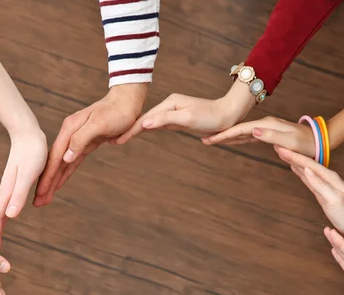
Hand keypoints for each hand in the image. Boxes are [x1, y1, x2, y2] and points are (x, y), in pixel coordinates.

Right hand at [0, 129, 47, 250]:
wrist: (28, 133)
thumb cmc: (31, 153)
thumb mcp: (28, 176)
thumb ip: (19, 196)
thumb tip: (10, 217)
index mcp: (8, 192)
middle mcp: (7, 190)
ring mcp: (12, 185)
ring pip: (5, 207)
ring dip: (2, 222)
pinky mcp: (18, 180)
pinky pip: (13, 199)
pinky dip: (11, 210)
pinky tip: (13, 212)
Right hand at [34, 84, 147, 206]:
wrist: (126, 103)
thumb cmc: (115, 113)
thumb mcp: (99, 124)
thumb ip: (80, 139)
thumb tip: (65, 158)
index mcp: (69, 129)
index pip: (55, 157)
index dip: (48, 175)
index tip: (39, 192)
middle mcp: (70, 135)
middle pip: (55, 163)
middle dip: (46, 183)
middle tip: (38, 203)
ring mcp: (77, 140)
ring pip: (63, 165)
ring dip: (54, 181)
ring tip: (44, 198)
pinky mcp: (86, 144)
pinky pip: (73, 163)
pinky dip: (65, 174)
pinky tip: (59, 184)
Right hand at [115, 80, 255, 144]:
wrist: (229, 115)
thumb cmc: (210, 117)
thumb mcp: (187, 118)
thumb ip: (165, 120)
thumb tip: (144, 123)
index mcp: (169, 103)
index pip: (145, 119)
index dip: (130, 130)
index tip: (117, 140)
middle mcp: (170, 106)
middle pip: (146, 120)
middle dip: (129, 130)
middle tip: (114, 141)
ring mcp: (174, 112)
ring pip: (151, 122)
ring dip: (137, 130)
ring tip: (123, 138)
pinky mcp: (180, 119)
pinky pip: (160, 125)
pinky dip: (149, 129)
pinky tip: (142, 132)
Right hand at [202, 116, 314, 155]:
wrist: (319, 141)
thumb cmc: (306, 143)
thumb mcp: (290, 141)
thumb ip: (272, 136)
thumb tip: (253, 131)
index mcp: (267, 126)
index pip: (241, 130)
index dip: (225, 134)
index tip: (211, 138)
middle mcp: (265, 125)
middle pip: (238, 129)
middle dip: (221, 134)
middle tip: (204, 139)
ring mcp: (266, 129)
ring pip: (242, 133)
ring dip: (228, 137)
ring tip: (213, 139)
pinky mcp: (269, 135)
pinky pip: (249, 137)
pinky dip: (239, 139)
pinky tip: (232, 141)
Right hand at [278, 149, 343, 238]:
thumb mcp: (334, 200)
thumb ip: (320, 184)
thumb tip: (307, 170)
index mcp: (329, 178)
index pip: (308, 164)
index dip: (294, 156)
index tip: (280, 148)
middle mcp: (327, 178)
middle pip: (306, 164)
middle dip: (292, 155)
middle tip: (278, 147)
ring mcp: (324, 185)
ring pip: (306, 169)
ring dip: (295, 161)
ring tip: (284, 154)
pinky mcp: (321, 192)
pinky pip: (308, 178)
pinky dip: (300, 171)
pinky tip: (295, 168)